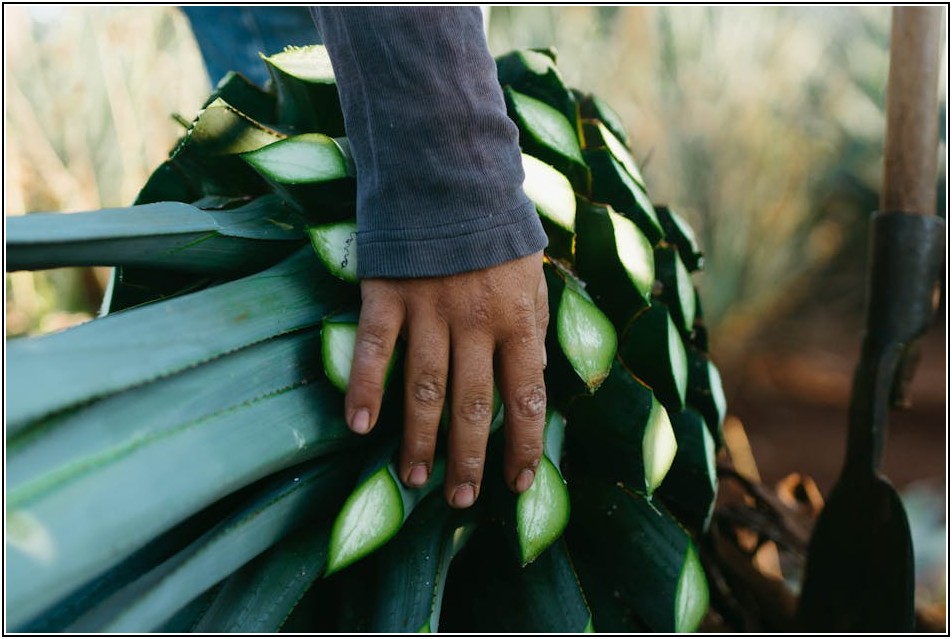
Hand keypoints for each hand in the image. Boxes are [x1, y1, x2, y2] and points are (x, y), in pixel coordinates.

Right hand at [345, 251, 547, 507]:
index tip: (519, 484)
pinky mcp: (388, 294)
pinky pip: (375, 351)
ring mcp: (429, 310)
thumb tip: (537, 374)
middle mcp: (476, 322)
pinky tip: (360, 427)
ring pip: (425, 389)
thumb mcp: (532, 272)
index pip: (527, 397)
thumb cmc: (496, 227)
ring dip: (420, 440)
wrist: (451, 169)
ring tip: (416, 479)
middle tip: (460, 501)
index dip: (524, 446)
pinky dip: (367, 390)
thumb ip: (533, 324)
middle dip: (469, 459)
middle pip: (473, 406)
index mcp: (518, 318)